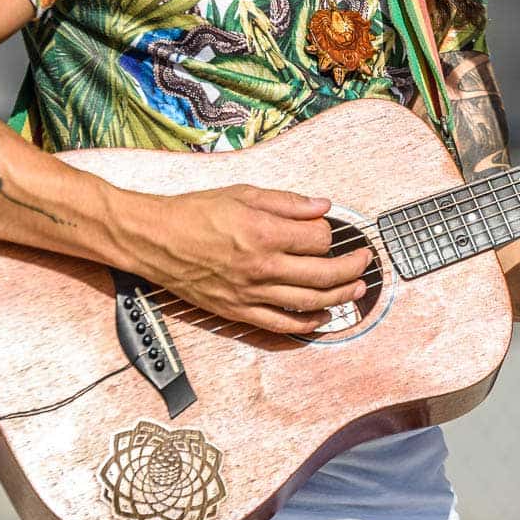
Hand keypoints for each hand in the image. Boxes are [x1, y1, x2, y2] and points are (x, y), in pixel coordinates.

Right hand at [126, 184, 370, 336]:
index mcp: (263, 233)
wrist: (154, 239)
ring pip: (309, 303)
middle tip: (365, 261)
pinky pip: (281, 325)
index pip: (318, 238)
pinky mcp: (238, 311)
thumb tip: (322, 206)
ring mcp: (250, 293)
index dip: (330, 231)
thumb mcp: (242, 194)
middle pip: (323, 274)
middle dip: (351, 267)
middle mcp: (261, 267)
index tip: (329, 227)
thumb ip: (286, 202)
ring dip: (340, 297)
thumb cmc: (194, 213)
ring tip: (356, 290)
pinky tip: (322, 318)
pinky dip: (307, 325)